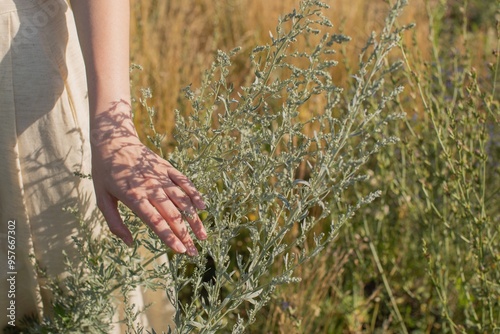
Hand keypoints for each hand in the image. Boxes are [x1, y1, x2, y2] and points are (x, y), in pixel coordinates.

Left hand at [90, 106, 205, 255]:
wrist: (113, 140)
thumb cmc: (105, 173)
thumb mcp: (102, 199)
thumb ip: (115, 223)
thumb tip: (129, 243)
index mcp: (134, 197)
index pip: (156, 221)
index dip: (169, 237)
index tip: (180, 251)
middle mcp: (151, 188)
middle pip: (173, 215)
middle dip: (185, 235)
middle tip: (195, 252)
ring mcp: (161, 177)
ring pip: (182, 200)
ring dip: (194, 219)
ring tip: (203, 235)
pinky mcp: (167, 167)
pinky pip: (184, 181)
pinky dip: (194, 193)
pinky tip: (202, 206)